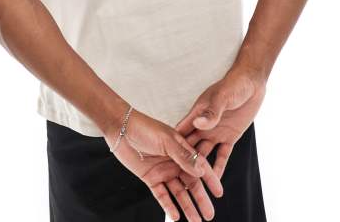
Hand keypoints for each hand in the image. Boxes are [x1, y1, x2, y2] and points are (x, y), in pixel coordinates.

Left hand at [104, 107, 223, 220]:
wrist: (121, 129)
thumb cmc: (144, 127)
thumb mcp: (166, 140)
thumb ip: (183, 156)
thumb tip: (201, 170)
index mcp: (181, 149)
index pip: (200, 166)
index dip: (210, 179)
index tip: (219, 192)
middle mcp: (174, 162)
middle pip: (191, 183)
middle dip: (201, 199)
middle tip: (209, 214)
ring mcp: (163, 171)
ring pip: (178, 192)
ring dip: (187, 206)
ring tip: (196, 221)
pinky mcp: (150, 178)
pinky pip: (162, 195)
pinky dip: (168, 206)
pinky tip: (175, 216)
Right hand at [174, 64, 266, 184]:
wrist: (251, 83)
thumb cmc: (233, 85)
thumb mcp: (222, 97)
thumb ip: (211, 112)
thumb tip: (198, 123)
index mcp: (196, 115)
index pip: (179, 133)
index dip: (170, 147)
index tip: (160, 162)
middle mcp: (203, 126)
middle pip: (189, 147)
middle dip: (182, 163)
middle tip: (174, 182)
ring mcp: (215, 132)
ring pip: (204, 154)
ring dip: (200, 168)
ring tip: (193, 186)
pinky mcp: (229, 137)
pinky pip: (222, 155)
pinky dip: (219, 167)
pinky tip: (215, 180)